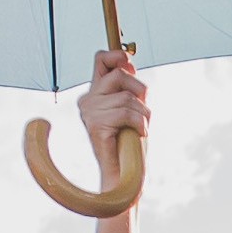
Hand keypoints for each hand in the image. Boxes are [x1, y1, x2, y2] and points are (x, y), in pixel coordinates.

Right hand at [76, 42, 147, 181]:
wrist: (123, 176)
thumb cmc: (130, 143)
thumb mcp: (133, 108)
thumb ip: (129, 86)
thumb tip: (128, 62)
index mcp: (96, 93)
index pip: (101, 59)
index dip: (117, 56)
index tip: (130, 63)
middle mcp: (88, 100)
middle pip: (119, 75)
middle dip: (140, 91)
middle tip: (143, 112)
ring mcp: (89, 113)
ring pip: (126, 97)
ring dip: (143, 114)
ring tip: (140, 129)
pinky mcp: (96, 125)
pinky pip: (126, 113)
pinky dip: (140, 124)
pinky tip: (138, 134)